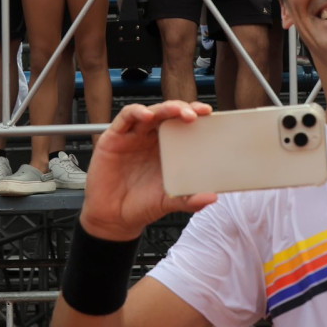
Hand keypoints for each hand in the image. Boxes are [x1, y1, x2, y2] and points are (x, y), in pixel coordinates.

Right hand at [79, 101, 217, 241]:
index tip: (209, 114)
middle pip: (169, 114)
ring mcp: (133, 136)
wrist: (114, 218)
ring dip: (165, 108)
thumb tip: (212, 197)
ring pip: (151, 112)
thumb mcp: (170, 201)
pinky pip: (126, 117)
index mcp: (168, 148)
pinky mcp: (114, 137)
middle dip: (183, 108)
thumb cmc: (142, 205)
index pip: (183, 124)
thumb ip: (190, 200)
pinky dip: (137, 112)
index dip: (196, 115)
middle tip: (195, 114)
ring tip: (177, 111)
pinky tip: (147, 116)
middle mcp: (151, 138)